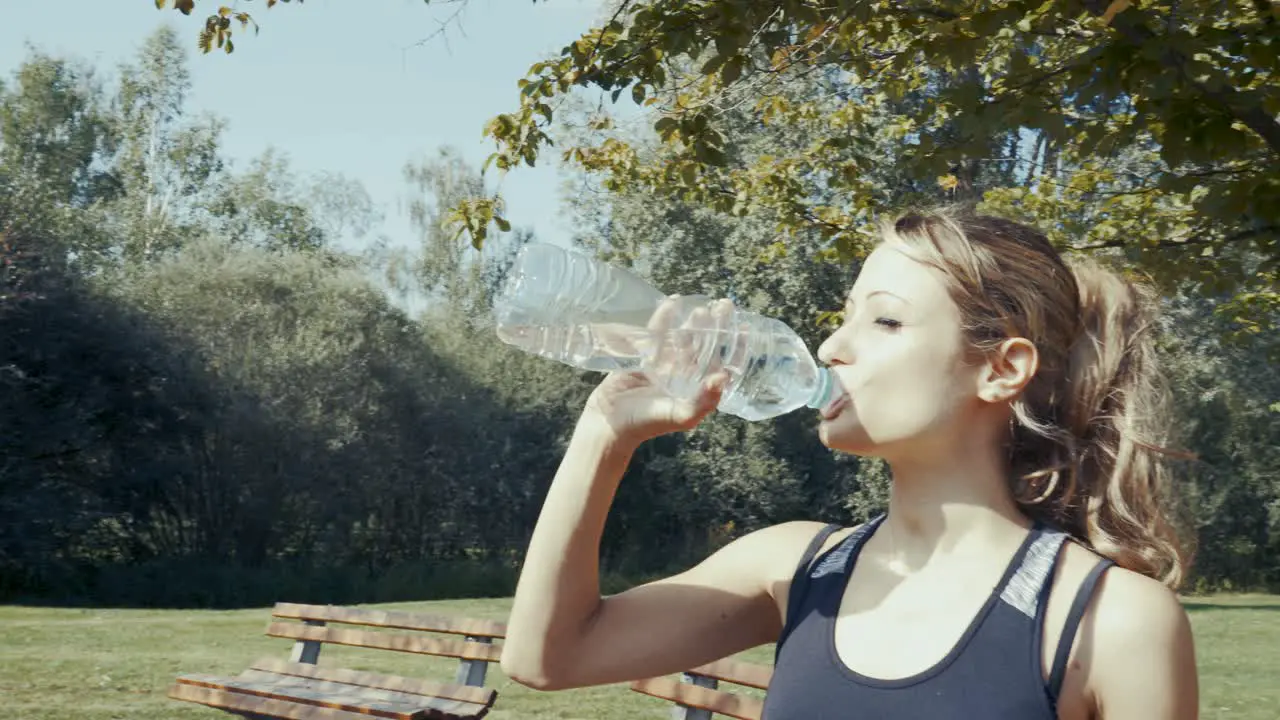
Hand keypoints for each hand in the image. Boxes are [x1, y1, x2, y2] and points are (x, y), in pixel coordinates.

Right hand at [579, 296, 734, 445]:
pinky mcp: (645, 357)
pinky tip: (672, 302)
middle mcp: (685, 376)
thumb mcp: (681, 416)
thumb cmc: (647, 423)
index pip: (723, 364)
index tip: (744, 327)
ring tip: (702, 307)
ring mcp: (665, 365)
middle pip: (705, 346)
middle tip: (724, 305)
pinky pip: (657, 334)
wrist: (610, 423)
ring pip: (684, 338)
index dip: (735, 347)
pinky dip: (664, 318)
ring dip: (693, 322)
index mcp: (698, 390)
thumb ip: (704, 401)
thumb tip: (724, 377)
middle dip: (716, 327)